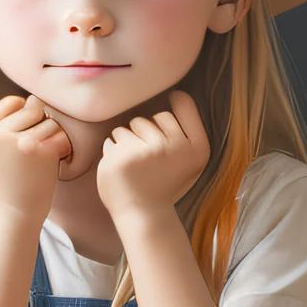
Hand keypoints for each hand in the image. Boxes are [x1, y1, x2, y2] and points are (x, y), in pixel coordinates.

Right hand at [0, 94, 70, 217]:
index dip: (21, 117)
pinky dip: (60, 145)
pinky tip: (50, 158)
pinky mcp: (37, 150)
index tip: (15, 139)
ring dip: (50, 134)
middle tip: (29, 148)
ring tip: (39, 153)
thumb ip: (7, 118)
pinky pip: (59, 133)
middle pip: (31, 106)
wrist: (15, 208)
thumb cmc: (8, 172)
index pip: (12, 101)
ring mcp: (15, 141)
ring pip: (47, 119)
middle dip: (37, 123)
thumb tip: (34, 98)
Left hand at [96, 90, 210, 224]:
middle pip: (146, 118)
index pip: (180, 105)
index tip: (164, 135)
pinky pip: (111, 140)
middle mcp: (172, 148)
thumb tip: (176, 92)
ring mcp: (144, 153)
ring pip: (125, 128)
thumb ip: (190, 122)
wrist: (145, 214)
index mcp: (195, 147)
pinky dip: (113, 154)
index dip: (167, 118)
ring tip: (135, 166)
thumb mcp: (193, 156)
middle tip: (148, 162)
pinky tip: (123, 172)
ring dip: (126, 144)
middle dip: (142, 135)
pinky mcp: (120, 159)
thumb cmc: (166, 180)